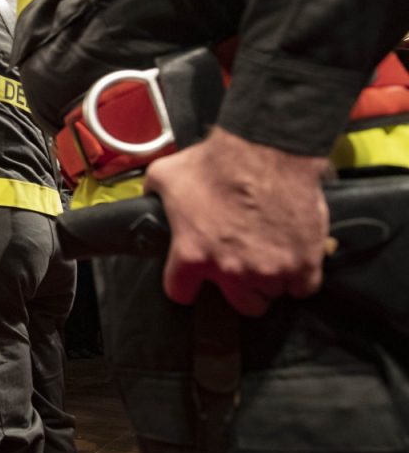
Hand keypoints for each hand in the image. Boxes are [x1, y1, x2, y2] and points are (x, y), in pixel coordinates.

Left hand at [144, 127, 328, 316]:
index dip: (187, 284)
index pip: (181, 292)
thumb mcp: (168, 176)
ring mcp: (269, 269)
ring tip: (267, 257)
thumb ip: (154, 196)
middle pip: (237, 304)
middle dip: (238, 289)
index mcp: (192, 254)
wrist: (266, 147)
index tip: (194, 277)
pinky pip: (303, 288)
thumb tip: (149, 201)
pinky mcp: (304, 262)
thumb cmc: (218, 160)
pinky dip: (300, 278)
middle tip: (241, 267)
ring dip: (269, 281)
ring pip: (270, 295)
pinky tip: (294, 260)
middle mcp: (230, 269)